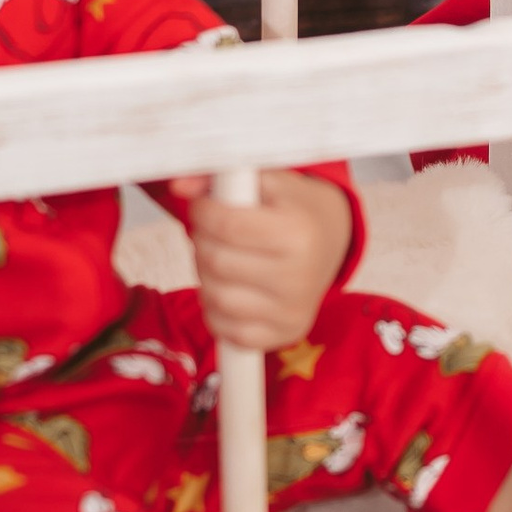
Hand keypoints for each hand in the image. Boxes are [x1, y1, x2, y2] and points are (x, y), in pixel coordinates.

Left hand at [168, 171, 354, 354]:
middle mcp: (299, 277)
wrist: (332, 242)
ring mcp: (292, 311)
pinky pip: (226, 329)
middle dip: (202, 241)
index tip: (202, 206)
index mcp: (299, 233)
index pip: (227, 226)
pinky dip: (214, 308)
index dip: (203, 212)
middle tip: (210, 231)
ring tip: (219, 256)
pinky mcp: (285, 334)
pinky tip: (227, 286)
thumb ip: (220, 178)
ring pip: (215, 298)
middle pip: (217, 262)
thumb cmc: (294, 208)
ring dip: (204, 275)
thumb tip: (179, 187)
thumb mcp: (268, 182)